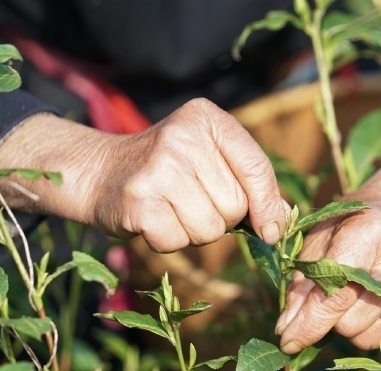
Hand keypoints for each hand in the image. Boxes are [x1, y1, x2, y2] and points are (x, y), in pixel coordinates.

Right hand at [0, 98, 287, 250]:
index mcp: (207, 118)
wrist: (99, 172)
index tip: (270, 230)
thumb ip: (248, 182)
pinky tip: (155, 219)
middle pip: (235, 205)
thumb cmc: (167, 170)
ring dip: (196, 231)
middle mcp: (182, 136)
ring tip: (173, 209)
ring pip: (211, 229)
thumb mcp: (210, 158)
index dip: (268, 205)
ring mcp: (158, 168)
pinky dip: (170, 241)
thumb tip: (281, 221)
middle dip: (222, 217)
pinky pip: (179, 242)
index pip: (256, 167)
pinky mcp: (139, 202)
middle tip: (192, 201)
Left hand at [276, 162, 380, 352]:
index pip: (335, 294)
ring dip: (351, 328)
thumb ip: (300, 284)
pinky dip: (375, 329)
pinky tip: (376, 303)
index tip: (287, 341)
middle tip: (331, 298)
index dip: (308, 324)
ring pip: (369, 338)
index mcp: (367, 234)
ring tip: (355, 299)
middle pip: (349, 323)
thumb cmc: (348, 228)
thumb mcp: (317, 241)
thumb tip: (287, 329)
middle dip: (330, 320)